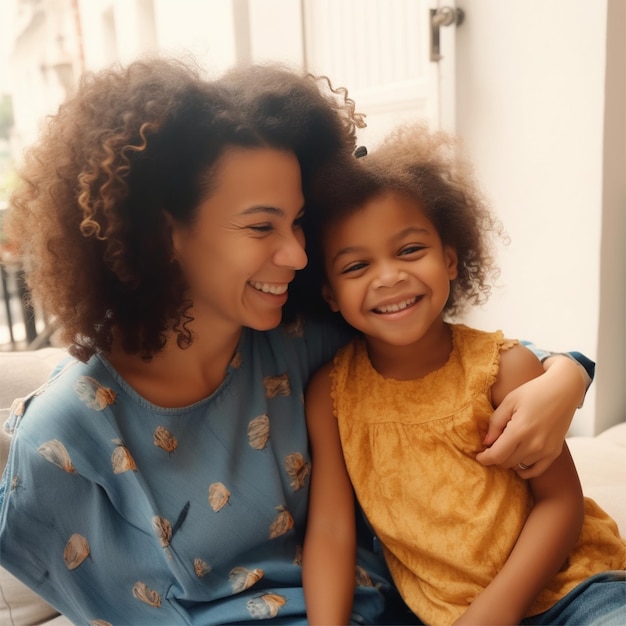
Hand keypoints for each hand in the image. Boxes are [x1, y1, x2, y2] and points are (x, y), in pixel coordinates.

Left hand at [476, 356, 584, 477]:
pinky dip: (524, 470)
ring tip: (507, 446)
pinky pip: (536, 471)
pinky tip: (518, 462)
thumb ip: (495, 423)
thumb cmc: (534, 392)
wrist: (563, 390)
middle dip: (495, 457)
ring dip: (509, 460)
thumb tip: (486, 442)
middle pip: (506, 462)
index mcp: (520, 430)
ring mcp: (546, 450)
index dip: (484, 458)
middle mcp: (534, 444)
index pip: (497, 455)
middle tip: (492, 446)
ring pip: (519, 466)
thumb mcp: (509, 402)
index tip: (479, 456)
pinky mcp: (554, 452)